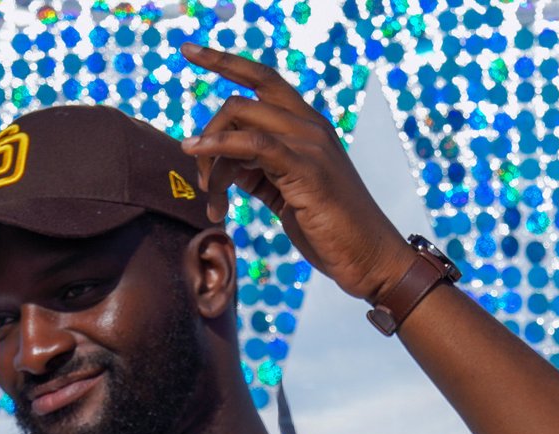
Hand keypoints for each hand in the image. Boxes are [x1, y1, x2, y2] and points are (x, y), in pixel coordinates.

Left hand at [176, 43, 417, 303]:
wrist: (369, 258)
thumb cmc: (330, 229)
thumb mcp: (287, 191)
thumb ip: (258, 168)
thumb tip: (221, 158)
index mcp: (308, 125)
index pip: (262, 78)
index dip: (224, 61)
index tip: (189, 50)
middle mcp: (310, 125)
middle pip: (242, 101)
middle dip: (209, 133)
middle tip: (200, 177)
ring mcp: (310, 144)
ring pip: (241, 121)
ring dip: (211, 158)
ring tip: (211, 201)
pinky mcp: (306, 168)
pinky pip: (252, 145)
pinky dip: (220, 149)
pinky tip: (204, 168)